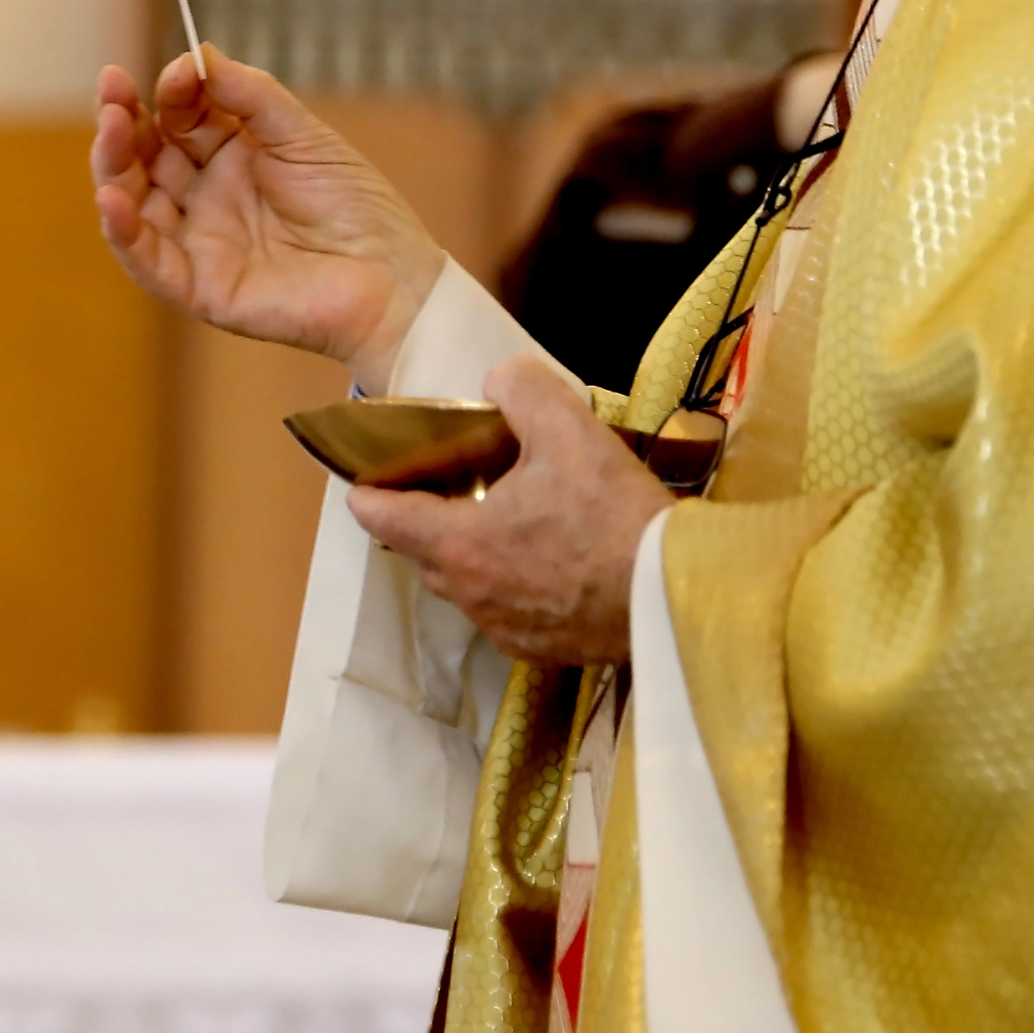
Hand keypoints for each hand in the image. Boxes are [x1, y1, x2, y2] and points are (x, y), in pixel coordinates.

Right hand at [91, 45, 444, 393]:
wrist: (392, 277)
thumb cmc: (358, 207)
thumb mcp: (304, 136)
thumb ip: (251, 95)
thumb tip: (198, 54)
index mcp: (231, 158)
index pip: (179, 118)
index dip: (171, 92)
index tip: (182, 72)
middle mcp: (206, 199)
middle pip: (145, 156)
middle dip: (123, 120)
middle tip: (111, 87)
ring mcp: (199, 243)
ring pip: (134, 203)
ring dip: (112, 165)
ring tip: (110, 128)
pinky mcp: (200, 287)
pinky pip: (147, 261)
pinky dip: (123, 232)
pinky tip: (111, 199)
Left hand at [345, 357, 674, 664]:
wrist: (672, 595)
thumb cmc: (612, 513)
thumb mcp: (567, 429)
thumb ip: (522, 390)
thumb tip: (500, 381)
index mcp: (458, 542)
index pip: (383, 517)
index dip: (368, 494)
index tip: (361, 482)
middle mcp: (468, 592)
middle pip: (420, 553)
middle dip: (420, 523)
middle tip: (441, 491)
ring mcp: (501, 628)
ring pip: (462, 586)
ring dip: (466, 557)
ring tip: (495, 526)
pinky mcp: (538, 651)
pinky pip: (503, 614)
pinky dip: (507, 588)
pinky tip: (541, 567)